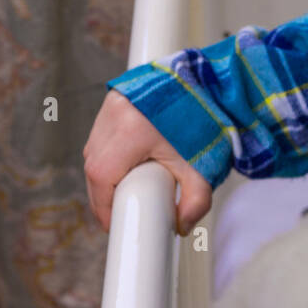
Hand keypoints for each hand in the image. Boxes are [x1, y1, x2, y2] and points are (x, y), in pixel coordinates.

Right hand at [83, 89, 211, 234]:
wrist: (213, 81)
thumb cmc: (206, 119)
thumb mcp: (202, 165)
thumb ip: (195, 200)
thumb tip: (182, 227)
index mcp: (130, 130)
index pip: (101, 178)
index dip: (104, 207)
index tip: (114, 224)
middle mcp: (114, 115)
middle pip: (94, 167)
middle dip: (105, 194)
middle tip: (123, 211)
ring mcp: (111, 105)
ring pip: (95, 151)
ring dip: (108, 174)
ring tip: (128, 190)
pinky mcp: (115, 100)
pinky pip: (103, 136)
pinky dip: (112, 154)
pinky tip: (128, 166)